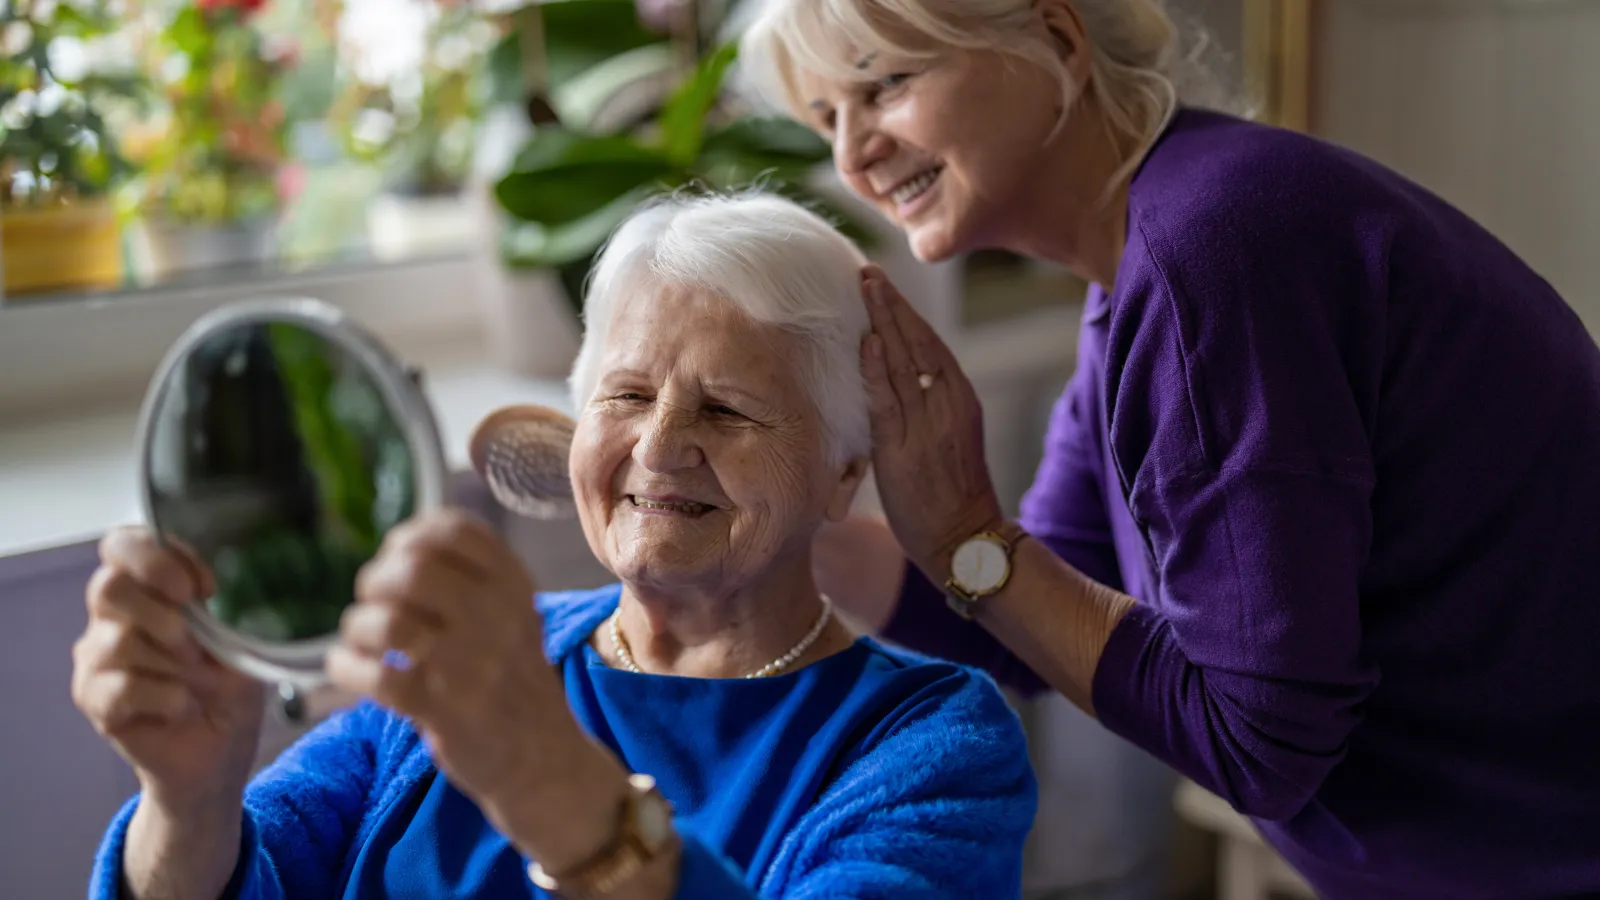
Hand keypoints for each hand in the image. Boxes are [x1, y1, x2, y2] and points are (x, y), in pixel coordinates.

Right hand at [71, 527, 266, 814]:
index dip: (159, 556)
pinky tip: (183, 708)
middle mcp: (112, 618)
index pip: (123, 544)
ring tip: (200, 683)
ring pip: (120, 641)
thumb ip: (216, 615)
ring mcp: (97, 659)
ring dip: (175, 664)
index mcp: (146, 591)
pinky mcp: (94, 700)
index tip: (206, 588)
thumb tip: (197, 599)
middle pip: (108, 586)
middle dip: (162, 611)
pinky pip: (123, 687)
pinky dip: (168, 698)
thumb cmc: (228, 691)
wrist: (218, 753)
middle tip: (196, 644)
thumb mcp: (238, 645)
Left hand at [326, 509, 628, 868]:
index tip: (396, 556)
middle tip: (372, 601)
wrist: (543, 757)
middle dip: (376, 581)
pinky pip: (378, 678)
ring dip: (358, 626)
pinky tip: (346, 668)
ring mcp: (474, 666)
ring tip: (358, 640)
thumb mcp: (513, 617)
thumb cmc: (512, 679)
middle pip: (414, 570)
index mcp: (514, 587)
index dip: (411, 536)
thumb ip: (470, 580)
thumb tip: (398, 548)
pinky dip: (346, 668)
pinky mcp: (447, 712)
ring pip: (391, 623)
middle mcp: (499, 618)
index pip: (455, 531)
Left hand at [858, 267, 1004, 576]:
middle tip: (867, 272)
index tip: (882, 285)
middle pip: (918, 342)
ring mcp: (929, 426)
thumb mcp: (944, 440)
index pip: (930, 344)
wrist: (966, 540)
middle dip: (890, 305)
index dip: (904, 313)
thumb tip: (889, 382)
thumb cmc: (951, 496)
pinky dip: (879, 369)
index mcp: (960, 399)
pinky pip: (890, 402)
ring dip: (881, 322)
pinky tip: (868, 340)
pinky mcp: (906, 449)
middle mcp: (948, 404)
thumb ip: (923, 409)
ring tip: (863, 288)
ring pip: (904, 362)